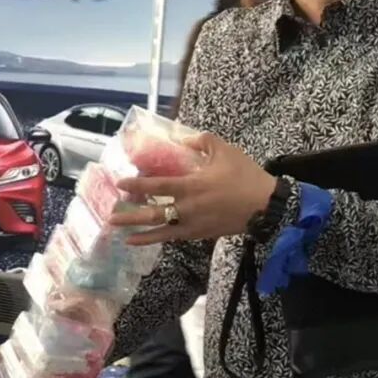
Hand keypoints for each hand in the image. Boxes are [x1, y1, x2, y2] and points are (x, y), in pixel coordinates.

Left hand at [109, 132, 276, 243]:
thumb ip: (201, 141)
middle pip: (154, 214)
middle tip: (111, 218)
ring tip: (124, 237)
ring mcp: (194, 224)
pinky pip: (177, 237)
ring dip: (142, 234)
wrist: (265, 205)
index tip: (120, 182)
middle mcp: (188, 208)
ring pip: (163, 232)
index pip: (157, 186)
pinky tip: (150, 240)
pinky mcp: (202, 234)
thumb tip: (182, 138)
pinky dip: (162, 239)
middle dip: (131, 217)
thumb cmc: (245, 175)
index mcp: (191, 186)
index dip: (137, 184)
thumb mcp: (224, 150)